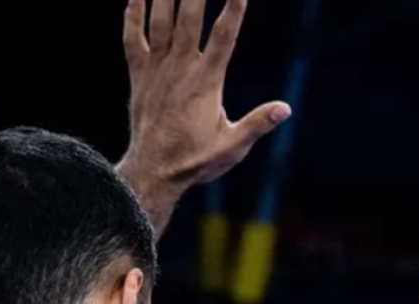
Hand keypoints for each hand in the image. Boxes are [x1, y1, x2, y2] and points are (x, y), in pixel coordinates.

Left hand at [117, 0, 289, 228]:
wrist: (154, 172)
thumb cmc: (195, 160)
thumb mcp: (233, 146)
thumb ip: (258, 123)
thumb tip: (285, 109)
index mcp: (207, 81)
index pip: (225, 35)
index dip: (233, 8)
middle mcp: (181, 68)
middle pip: (189, 17)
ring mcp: (157, 69)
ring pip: (160, 21)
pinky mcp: (139, 75)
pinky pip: (133, 38)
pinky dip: (133, 15)